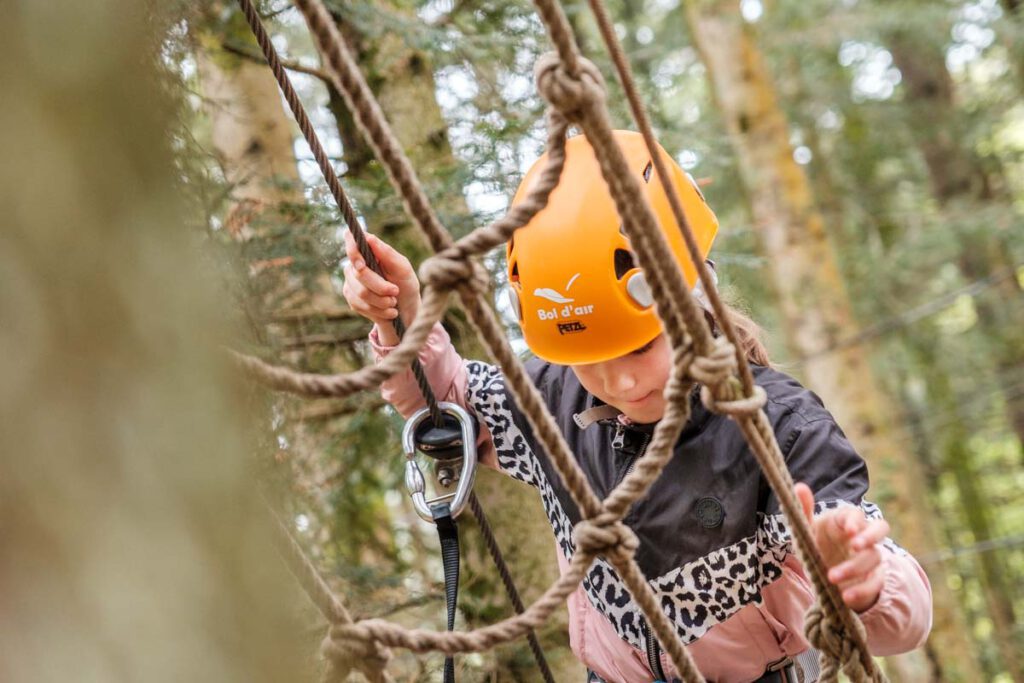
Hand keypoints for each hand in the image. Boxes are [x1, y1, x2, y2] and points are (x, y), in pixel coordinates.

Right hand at [341, 231, 420, 345]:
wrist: (407, 310)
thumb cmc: (406, 284)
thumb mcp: (403, 268)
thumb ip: (386, 253)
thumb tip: (369, 237)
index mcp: (368, 250)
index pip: (350, 240)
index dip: (353, 251)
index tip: (362, 265)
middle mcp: (355, 264)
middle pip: (359, 274)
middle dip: (381, 286)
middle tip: (395, 291)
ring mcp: (351, 282)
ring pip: (361, 292)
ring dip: (382, 301)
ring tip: (393, 302)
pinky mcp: (351, 299)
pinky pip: (360, 305)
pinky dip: (379, 310)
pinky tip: (388, 310)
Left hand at [795, 483, 888, 612]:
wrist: (823, 574)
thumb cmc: (815, 544)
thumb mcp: (806, 530)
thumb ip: (803, 510)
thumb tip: (799, 486)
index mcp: (845, 520)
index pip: (856, 513)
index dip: (855, 520)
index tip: (849, 530)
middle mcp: (862, 536)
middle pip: (880, 528)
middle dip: (870, 536)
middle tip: (855, 546)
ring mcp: (871, 557)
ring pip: (874, 558)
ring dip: (854, 568)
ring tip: (831, 577)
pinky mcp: (874, 578)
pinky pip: (875, 583)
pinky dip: (862, 590)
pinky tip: (846, 597)